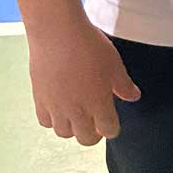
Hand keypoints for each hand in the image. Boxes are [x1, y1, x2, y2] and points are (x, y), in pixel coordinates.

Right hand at [27, 18, 140, 145]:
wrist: (58, 33)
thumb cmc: (89, 46)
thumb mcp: (115, 64)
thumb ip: (124, 85)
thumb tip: (133, 97)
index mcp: (99, 104)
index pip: (109, 131)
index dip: (112, 128)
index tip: (112, 121)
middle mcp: (76, 111)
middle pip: (86, 139)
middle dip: (94, 133)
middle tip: (95, 120)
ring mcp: (56, 107)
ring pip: (64, 133)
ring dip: (73, 128)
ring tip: (77, 113)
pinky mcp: (39, 99)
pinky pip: (45, 121)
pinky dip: (53, 119)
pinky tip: (59, 107)